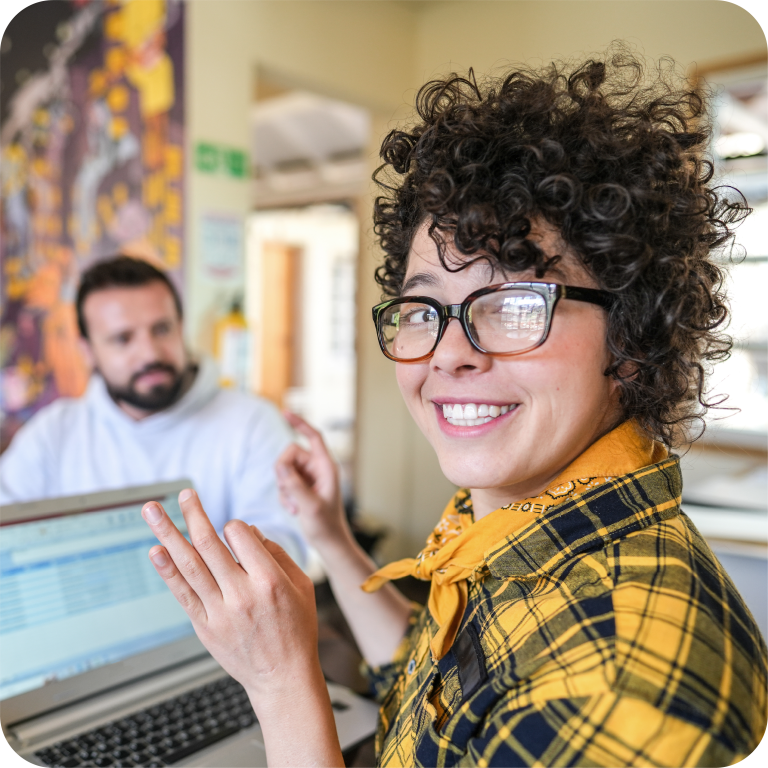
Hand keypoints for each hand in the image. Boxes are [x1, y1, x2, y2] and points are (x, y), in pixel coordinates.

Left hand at [142, 489, 318, 710]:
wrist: (284, 677)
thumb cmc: (297, 628)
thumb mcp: (302, 585)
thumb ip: (276, 553)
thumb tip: (247, 530)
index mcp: (269, 580)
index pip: (240, 536)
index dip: (235, 527)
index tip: (236, 531)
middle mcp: (242, 594)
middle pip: (209, 543)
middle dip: (193, 513)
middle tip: (183, 493)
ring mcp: (220, 612)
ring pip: (189, 564)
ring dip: (168, 533)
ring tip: (153, 511)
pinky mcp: (205, 627)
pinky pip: (182, 593)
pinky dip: (167, 571)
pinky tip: (155, 551)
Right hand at [276, 412, 350, 549]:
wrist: (328, 543)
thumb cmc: (325, 525)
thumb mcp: (310, 506)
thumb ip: (294, 485)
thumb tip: (280, 466)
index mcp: (326, 467)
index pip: (313, 437)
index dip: (300, 423)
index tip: (285, 413)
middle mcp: (317, 469)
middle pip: (289, 455)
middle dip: (283, 473)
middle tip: (288, 492)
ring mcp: (308, 478)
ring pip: (283, 470)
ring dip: (283, 488)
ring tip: (294, 506)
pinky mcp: (300, 487)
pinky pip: (283, 482)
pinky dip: (284, 496)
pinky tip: (293, 510)